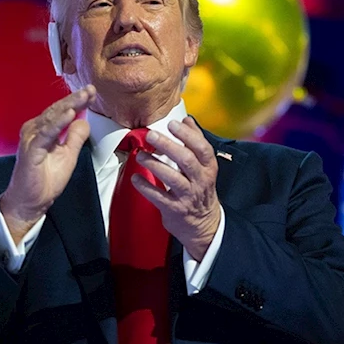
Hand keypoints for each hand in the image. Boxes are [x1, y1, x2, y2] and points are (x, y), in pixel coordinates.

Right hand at [0, 85, 95, 243]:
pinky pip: (47, 133)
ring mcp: (32, 138)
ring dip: (69, 105)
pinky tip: (69, 113)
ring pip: (53, 117)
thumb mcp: (68, 155)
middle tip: (91, 89)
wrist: (30, 202)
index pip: (63, 111)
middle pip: (58, 109)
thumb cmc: (45, 180)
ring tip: (84, 96)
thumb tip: (84, 120)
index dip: (78, 101)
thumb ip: (75, 137)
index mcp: (44, 129)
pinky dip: (58, 122)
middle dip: (76, 98)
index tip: (92, 92)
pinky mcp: (31, 149)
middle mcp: (36, 130)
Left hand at [133, 116, 220, 260]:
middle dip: (168, 146)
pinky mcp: (175, 210)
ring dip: (154, 164)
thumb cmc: (200, 189)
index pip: (202, 148)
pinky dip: (146, 187)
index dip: (188, 135)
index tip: (173, 124)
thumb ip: (195, 142)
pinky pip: (159, 197)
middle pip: (186, 160)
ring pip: (172, 178)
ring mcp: (187, 196)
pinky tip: (135, 178)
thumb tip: (187, 119)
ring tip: (140, 154)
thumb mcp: (204, 167)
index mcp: (208, 168)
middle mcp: (200, 181)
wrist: (204, 224)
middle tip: (151, 135)